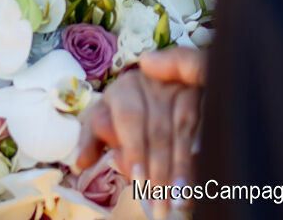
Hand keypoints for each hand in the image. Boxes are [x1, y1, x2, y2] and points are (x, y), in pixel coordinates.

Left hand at [77, 48, 207, 216]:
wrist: (153, 78)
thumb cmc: (124, 106)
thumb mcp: (104, 117)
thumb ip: (92, 139)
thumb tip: (79, 164)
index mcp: (125, 88)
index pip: (130, 119)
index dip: (135, 149)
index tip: (138, 179)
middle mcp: (154, 84)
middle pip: (158, 130)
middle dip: (159, 170)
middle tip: (159, 204)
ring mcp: (179, 88)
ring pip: (183, 130)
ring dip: (181, 167)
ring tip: (179, 199)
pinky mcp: (200, 95)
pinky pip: (203, 127)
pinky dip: (199, 155)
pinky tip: (199, 178)